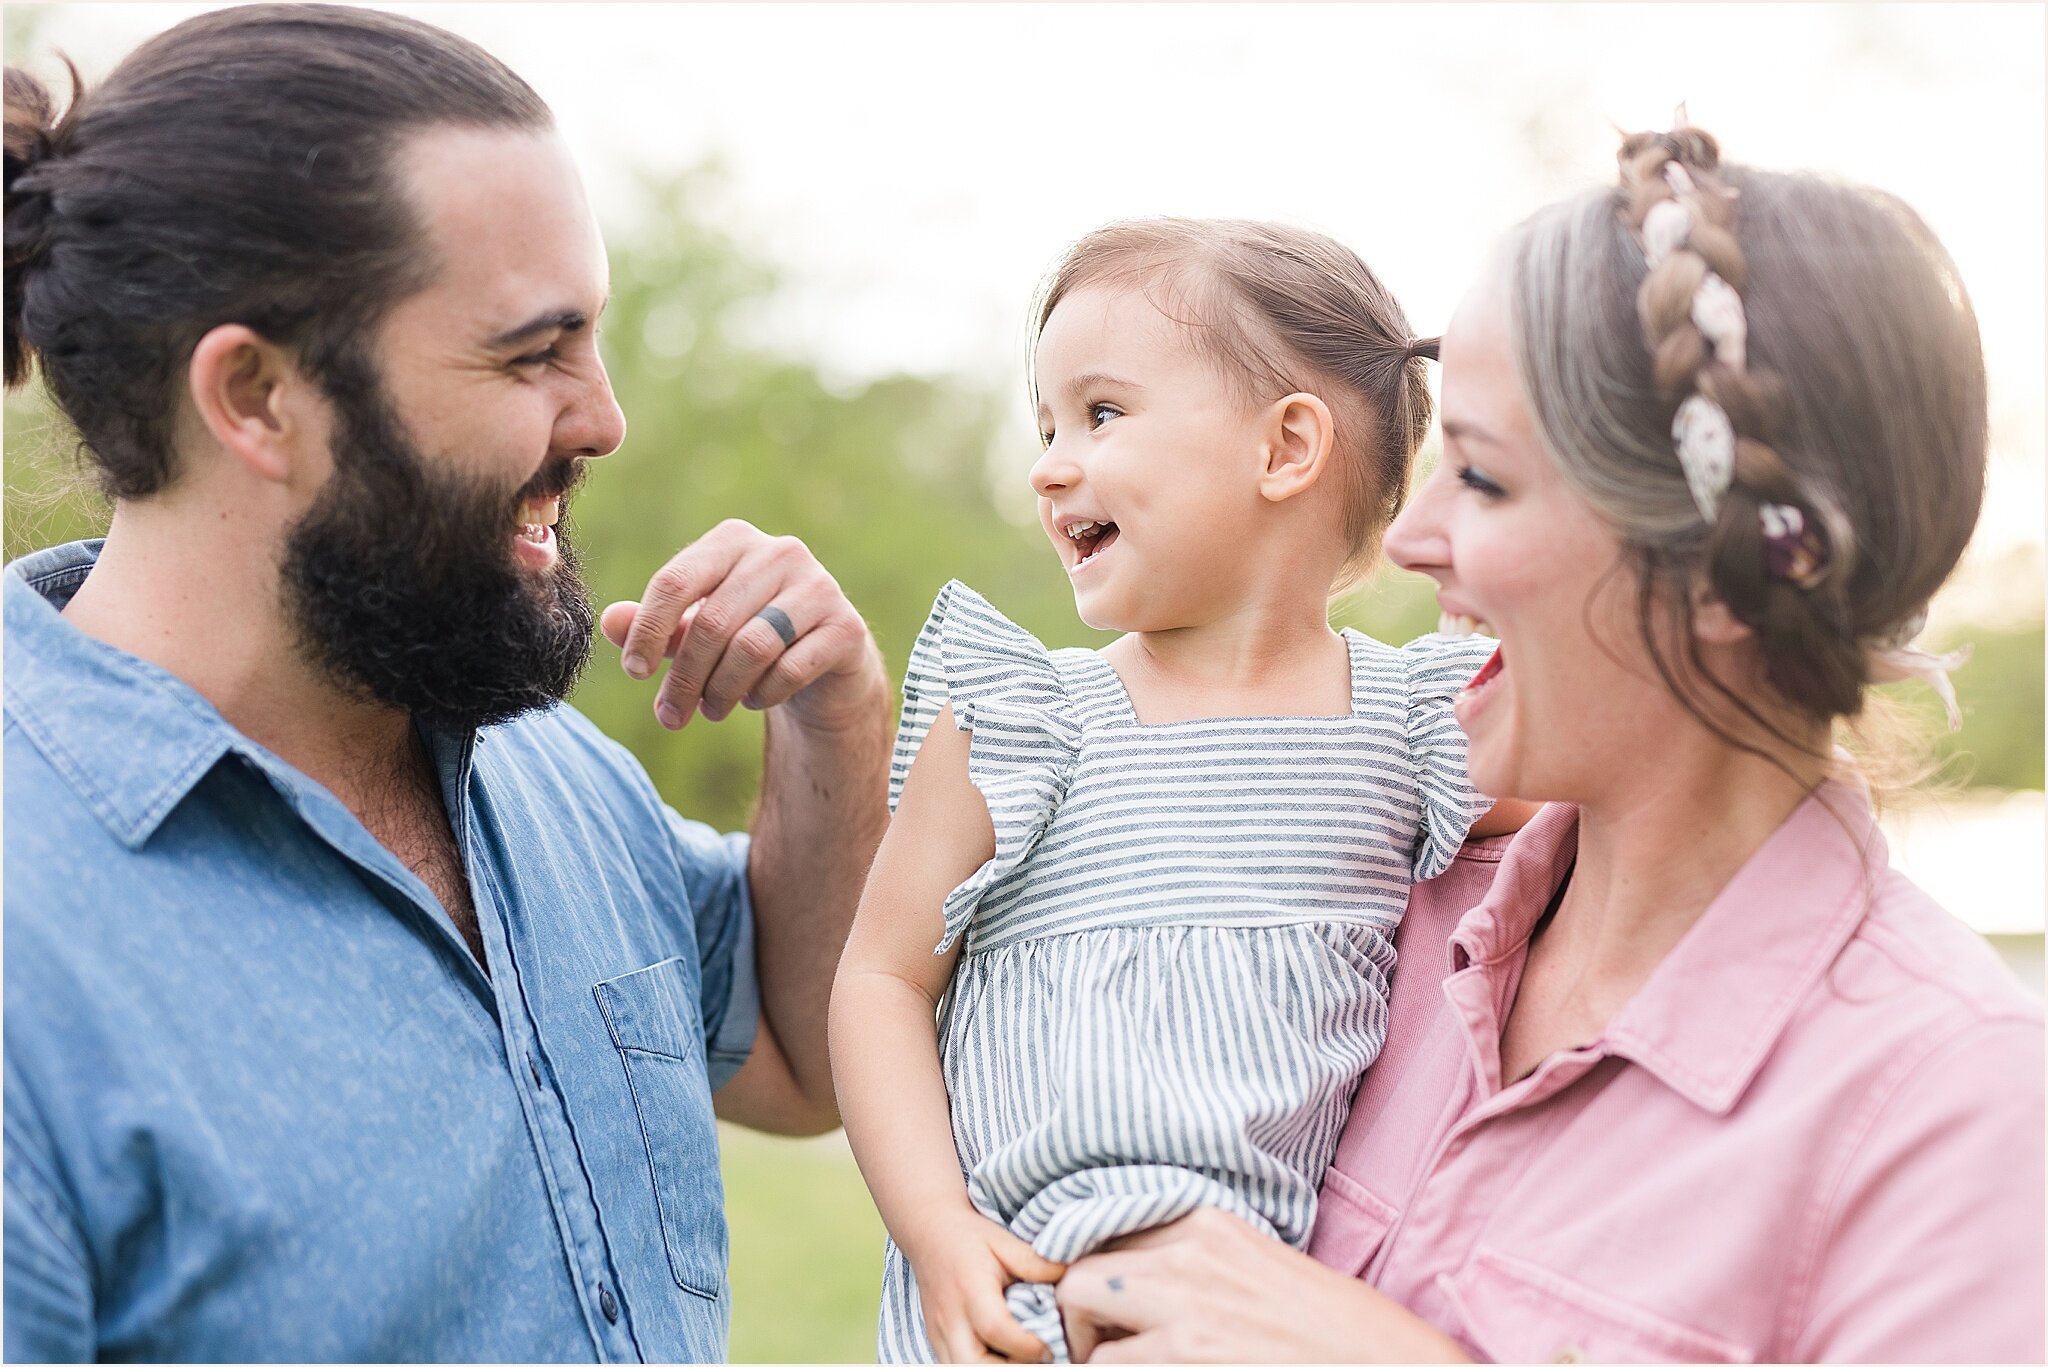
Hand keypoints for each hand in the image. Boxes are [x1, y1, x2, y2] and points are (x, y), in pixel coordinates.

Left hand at [601, 519, 884, 731]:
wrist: (824, 664)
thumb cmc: (748, 638)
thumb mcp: (694, 632)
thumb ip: (654, 625)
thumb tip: (609, 623)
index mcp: (733, 541)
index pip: (676, 581)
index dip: (647, 631)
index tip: (634, 674)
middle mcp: (780, 553)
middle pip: (711, 621)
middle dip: (685, 677)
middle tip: (670, 716)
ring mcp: (819, 587)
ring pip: (751, 647)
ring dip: (722, 691)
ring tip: (711, 711)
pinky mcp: (846, 627)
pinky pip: (790, 669)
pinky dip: (763, 695)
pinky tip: (756, 700)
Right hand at [901, 1205, 1065, 1363]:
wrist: (929, 1233)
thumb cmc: (970, 1237)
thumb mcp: (1005, 1242)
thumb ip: (1036, 1263)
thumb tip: (1070, 1279)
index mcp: (970, 1288)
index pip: (996, 1328)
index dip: (1026, 1346)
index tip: (1049, 1347)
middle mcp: (950, 1317)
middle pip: (971, 1364)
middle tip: (1035, 1360)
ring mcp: (938, 1333)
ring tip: (1020, 1360)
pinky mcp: (935, 1341)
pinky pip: (955, 1366)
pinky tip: (1002, 1358)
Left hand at [1056, 1207, 1468, 1363]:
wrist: (1385, 1364)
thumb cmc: (1336, 1330)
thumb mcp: (1263, 1267)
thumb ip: (1202, 1263)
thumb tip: (1147, 1282)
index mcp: (1209, 1224)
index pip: (1110, 1227)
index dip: (1099, 1270)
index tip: (1104, 1304)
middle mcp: (1188, 1252)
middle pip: (1081, 1263)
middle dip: (1077, 1308)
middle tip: (1102, 1343)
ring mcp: (1183, 1304)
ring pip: (1076, 1306)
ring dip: (1088, 1347)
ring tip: (1118, 1365)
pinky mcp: (1184, 1356)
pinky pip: (1109, 1364)